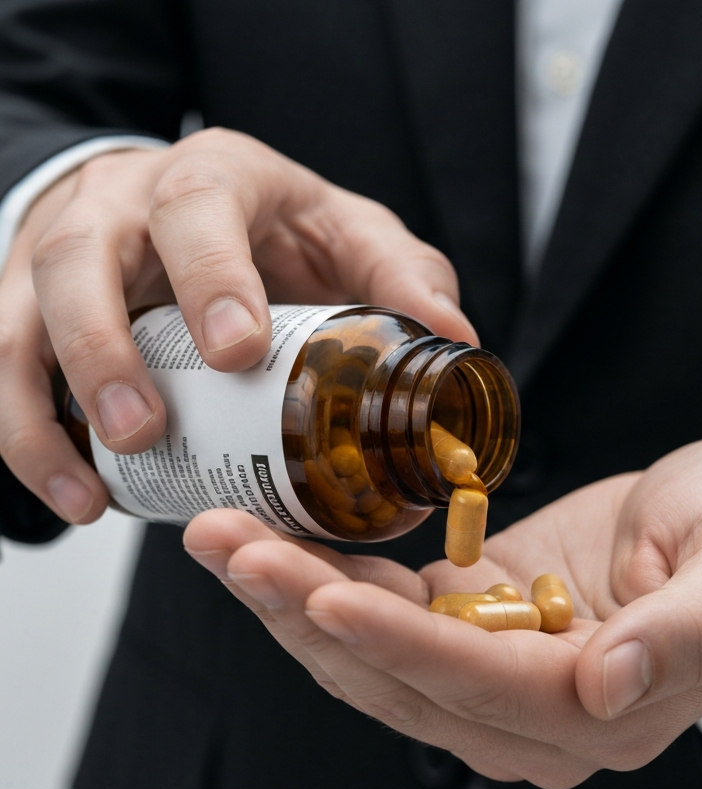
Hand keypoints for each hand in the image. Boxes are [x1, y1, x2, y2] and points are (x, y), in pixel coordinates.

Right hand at [0, 128, 476, 524]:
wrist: (190, 208)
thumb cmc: (278, 228)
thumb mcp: (350, 233)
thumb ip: (402, 275)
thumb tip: (458, 339)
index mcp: (212, 181)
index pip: (197, 209)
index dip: (210, 278)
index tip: (238, 352)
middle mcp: (120, 208)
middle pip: (78, 261)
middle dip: (103, 351)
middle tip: (145, 431)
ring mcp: (59, 254)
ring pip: (15, 321)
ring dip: (39, 412)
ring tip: (88, 494)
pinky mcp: (28, 306)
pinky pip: (3, 367)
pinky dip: (24, 435)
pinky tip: (73, 495)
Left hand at [184, 434, 701, 788]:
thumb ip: (693, 633)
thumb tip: (611, 690)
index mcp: (614, 711)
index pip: (490, 690)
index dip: (404, 648)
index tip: (320, 592)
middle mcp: (546, 713)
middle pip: (409, 684)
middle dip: (311, 619)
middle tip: (229, 547)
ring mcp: (507, 672)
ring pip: (382, 660)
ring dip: (299, 601)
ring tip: (226, 538)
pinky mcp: (484, 624)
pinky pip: (394, 618)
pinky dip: (332, 582)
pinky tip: (279, 537)